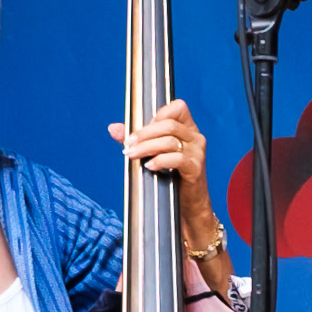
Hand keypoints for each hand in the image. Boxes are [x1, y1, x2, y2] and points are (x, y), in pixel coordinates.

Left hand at [111, 101, 221, 253]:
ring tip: (131, 155)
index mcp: (188, 128)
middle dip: (143, 134)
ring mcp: (197, 153)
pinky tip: (149, 166)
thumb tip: (113, 128)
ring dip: (146, 147)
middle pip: (168, 125)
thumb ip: (136, 139)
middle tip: (127, 145)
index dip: (158, 113)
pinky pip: (177, 159)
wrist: (187, 204)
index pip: (178, 107)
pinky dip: (160, 161)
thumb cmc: (171, 176)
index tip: (141, 127)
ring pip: (170, 141)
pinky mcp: (196, 168)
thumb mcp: (153, 153)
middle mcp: (196, 137)